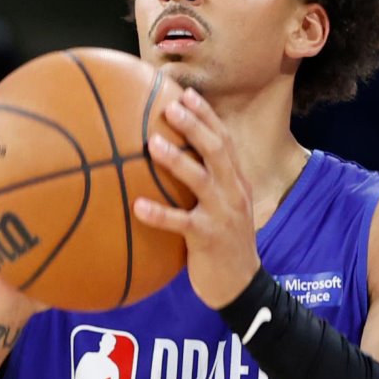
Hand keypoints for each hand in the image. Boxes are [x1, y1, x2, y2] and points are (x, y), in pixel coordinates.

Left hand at [133, 88, 259, 308]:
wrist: (241, 283)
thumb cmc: (224, 240)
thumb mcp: (225, 205)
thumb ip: (208, 181)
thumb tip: (175, 157)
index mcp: (236, 181)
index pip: (224, 140)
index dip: (207, 116)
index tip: (186, 94)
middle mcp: (233, 192)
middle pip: (217, 150)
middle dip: (195, 125)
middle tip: (171, 106)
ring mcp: (223, 215)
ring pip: (201, 180)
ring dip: (177, 160)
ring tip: (152, 143)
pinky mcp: (208, 239)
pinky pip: (181, 223)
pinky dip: (160, 214)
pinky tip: (138, 206)